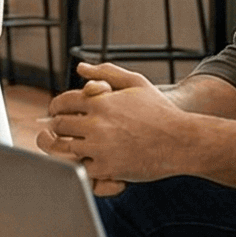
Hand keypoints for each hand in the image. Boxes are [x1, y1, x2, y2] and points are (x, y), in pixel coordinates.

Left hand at [35, 63, 196, 185]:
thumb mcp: (136, 82)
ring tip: (61, 145)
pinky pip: (80, 168)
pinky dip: (80, 164)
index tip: (56, 112)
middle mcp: (96, 124)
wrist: (182, 141)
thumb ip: (106, 72)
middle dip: (55, 127)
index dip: (56, 107)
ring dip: (61, 147)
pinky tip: (84, 160)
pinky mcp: (107, 168)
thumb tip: (80, 68)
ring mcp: (100, 147)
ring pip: (65, 148)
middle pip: (60, 125)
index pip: (63, 102)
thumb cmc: (160, 110)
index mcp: (100, 101)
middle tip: (53, 130)